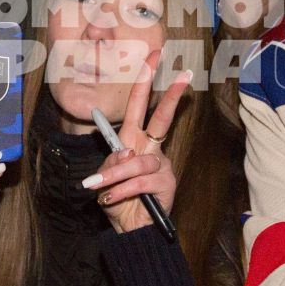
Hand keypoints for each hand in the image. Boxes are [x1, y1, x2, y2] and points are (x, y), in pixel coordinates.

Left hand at [82, 57, 189, 234]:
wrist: (131, 230)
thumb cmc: (119, 201)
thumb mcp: (105, 179)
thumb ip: (112, 164)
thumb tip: (125, 154)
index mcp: (134, 141)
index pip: (141, 106)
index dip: (145, 80)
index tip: (153, 55)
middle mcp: (151, 148)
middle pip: (162, 118)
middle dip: (170, 95)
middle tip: (183, 74)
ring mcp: (161, 165)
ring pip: (136, 161)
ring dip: (115, 176)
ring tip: (101, 190)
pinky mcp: (166, 184)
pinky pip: (140, 181)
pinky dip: (121, 190)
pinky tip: (112, 198)